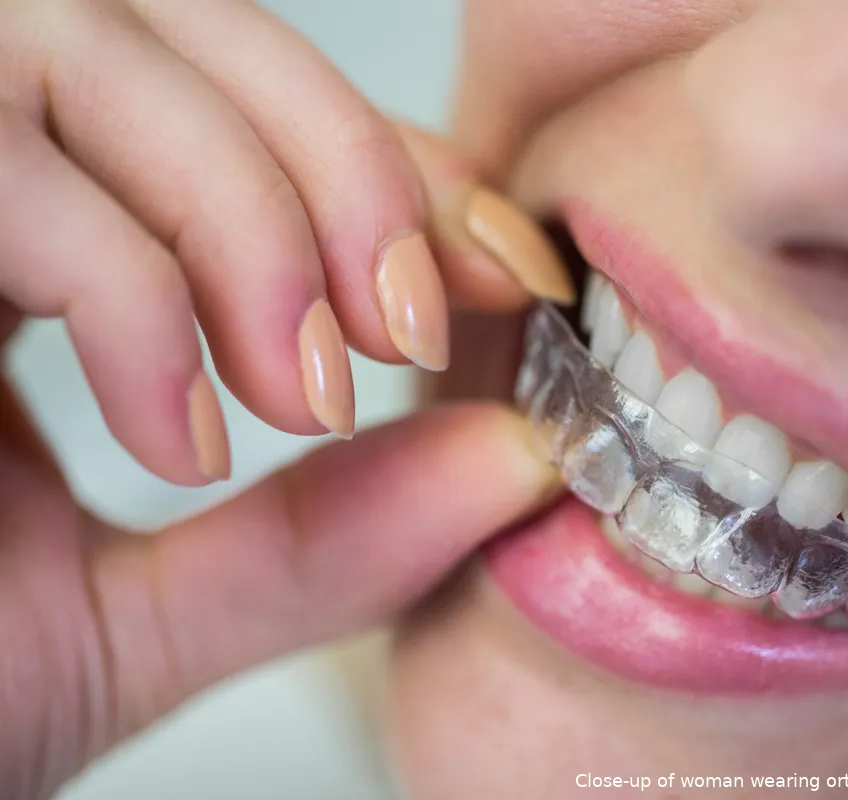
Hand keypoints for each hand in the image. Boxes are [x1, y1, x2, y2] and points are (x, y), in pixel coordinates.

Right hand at [0, 1, 571, 795]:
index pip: (248, 115)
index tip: (504, 275)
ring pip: (91, 46)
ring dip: (244, 214)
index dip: (391, 172)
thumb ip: (328, 539)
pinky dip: (123, 285)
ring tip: (298, 392)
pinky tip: (175, 438)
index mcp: (30, 233)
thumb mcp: (140, 617)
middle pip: (184, 24)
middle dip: (336, 163)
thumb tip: (520, 458)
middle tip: (410, 332)